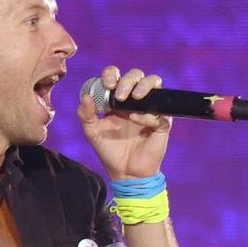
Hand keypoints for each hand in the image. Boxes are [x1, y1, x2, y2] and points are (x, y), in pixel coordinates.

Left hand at [77, 65, 172, 180]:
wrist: (125, 172)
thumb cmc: (109, 151)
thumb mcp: (92, 132)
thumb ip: (85, 115)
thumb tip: (86, 97)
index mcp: (117, 98)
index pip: (116, 75)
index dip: (111, 74)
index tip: (107, 84)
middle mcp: (134, 100)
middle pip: (136, 75)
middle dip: (127, 80)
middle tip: (119, 96)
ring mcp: (150, 109)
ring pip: (154, 83)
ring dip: (144, 86)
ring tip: (134, 98)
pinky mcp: (162, 122)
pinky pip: (160, 111)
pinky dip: (147, 114)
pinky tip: (136, 120)